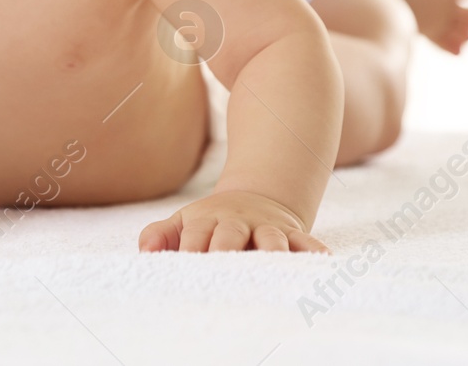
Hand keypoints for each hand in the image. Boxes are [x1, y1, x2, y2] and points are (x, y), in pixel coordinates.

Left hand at [139, 190, 328, 253]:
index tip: (187, 266)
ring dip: (272, 250)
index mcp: (207, 220)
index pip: (196, 234)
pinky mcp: (290, 232)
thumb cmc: (212, 223)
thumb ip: (162, 235)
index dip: (191, 248)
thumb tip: (145, 249)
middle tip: (226, 269)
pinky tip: (322, 260)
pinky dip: (313, 249)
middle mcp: (237, 222)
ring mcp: (266, 226)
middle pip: (231, 234)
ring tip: (274, 264)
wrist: (256, 198)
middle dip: (227, 250)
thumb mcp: (185, 223)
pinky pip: (304, 240)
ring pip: (270, 237)